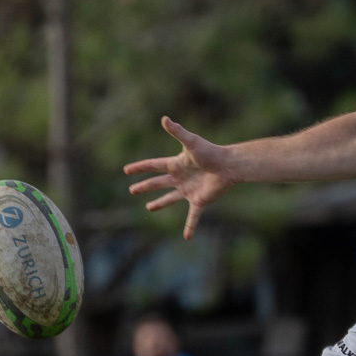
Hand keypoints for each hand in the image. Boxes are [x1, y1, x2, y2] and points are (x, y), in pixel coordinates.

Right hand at [124, 116, 234, 239]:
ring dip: (159, 204)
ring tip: (149, 208)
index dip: (140, 168)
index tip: (127, 170)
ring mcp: (188, 190)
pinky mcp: (199, 201)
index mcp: (175, 164)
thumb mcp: (191, 142)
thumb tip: (164, 118)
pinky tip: (187, 237)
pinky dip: (190, 226)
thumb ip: (177, 132)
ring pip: (170, 199)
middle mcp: (180, 178)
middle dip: (144, 187)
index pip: (153, 166)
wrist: (228, 166)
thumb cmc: (211, 152)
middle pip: (158, 183)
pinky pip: (192, 216)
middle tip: (132, 190)